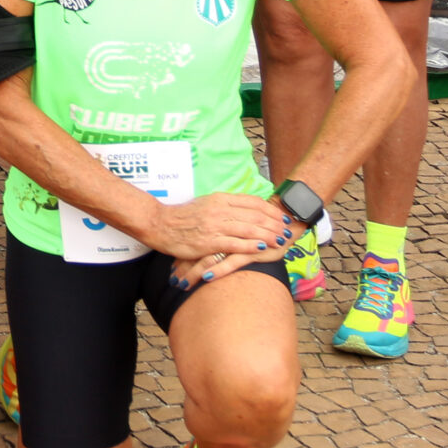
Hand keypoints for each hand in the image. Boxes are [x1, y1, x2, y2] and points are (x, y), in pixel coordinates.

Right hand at [147, 191, 299, 284]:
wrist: (160, 224)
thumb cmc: (183, 217)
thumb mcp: (206, 204)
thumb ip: (225, 205)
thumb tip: (245, 209)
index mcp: (220, 198)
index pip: (252, 201)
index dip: (270, 209)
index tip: (282, 215)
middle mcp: (219, 209)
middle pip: (254, 215)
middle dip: (274, 223)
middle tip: (287, 230)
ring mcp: (215, 225)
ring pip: (249, 229)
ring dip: (268, 234)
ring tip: (280, 240)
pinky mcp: (209, 242)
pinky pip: (235, 244)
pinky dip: (251, 246)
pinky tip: (263, 249)